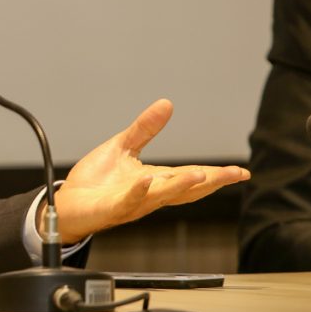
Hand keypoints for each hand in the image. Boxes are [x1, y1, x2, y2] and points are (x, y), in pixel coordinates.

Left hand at [50, 99, 249, 243]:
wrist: (69, 204)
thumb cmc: (96, 181)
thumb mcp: (122, 147)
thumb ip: (144, 129)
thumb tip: (167, 103)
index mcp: (155, 181)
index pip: (190, 177)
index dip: (216, 175)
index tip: (241, 172)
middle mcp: (149, 194)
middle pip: (185, 189)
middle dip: (211, 182)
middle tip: (235, 174)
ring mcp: (132, 202)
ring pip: (161, 196)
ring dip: (181, 186)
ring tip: (200, 174)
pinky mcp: (111, 208)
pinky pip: (128, 200)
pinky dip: (139, 191)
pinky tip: (148, 180)